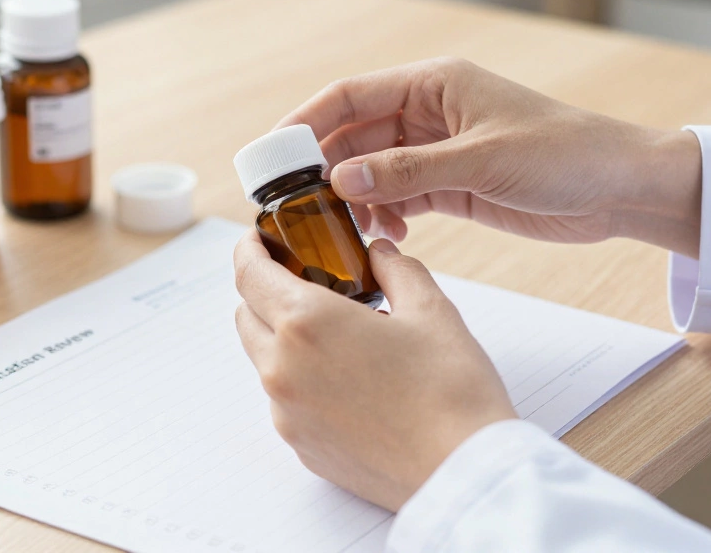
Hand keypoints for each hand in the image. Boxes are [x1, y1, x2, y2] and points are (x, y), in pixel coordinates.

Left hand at [232, 229, 515, 510]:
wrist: (463, 471)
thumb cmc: (450, 391)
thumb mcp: (430, 309)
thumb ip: (394, 269)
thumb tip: (377, 253)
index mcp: (305, 323)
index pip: (248, 273)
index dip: (250, 248)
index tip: (260, 238)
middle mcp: (283, 369)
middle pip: (247, 315)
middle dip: (266, 291)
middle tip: (306, 280)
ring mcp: (287, 413)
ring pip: (264, 360)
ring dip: (284, 338)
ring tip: (338, 335)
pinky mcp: (301, 446)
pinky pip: (285, 400)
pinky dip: (302, 380)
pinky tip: (348, 380)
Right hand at [279, 57, 701, 257]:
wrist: (624, 188)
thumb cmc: (567, 155)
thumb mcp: (483, 161)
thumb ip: (410, 173)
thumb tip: (340, 181)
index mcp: (433, 84)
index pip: (349, 96)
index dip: (305, 122)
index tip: (271, 156)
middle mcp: (427, 113)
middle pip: (353, 137)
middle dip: (323, 170)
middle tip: (295, 208)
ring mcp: (437, 151)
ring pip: (371, 172)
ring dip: (353, 200)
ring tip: (345, 231)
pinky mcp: (451, 186)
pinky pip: (398, 199)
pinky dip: (384, 218)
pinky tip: (386, 239)